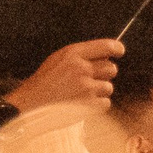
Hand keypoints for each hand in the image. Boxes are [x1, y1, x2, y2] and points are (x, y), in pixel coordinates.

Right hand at [4, 39, 122, 114]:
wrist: (32, 104)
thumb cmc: (45, 82)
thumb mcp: (58, 60)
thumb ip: (80, 57)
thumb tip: (106, 56)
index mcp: (73, 54)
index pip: (105, 47)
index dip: (116, 48)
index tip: (120, 51)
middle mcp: (82, 68)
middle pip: (111, 68)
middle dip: (104, 74)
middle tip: (90, 79)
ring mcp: (87, 87)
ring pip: (109, 87)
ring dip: (99, 91)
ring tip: (81, 93)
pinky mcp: (90, 105)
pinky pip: (106, 103)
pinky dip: (97, 105)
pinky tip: (82, 103)